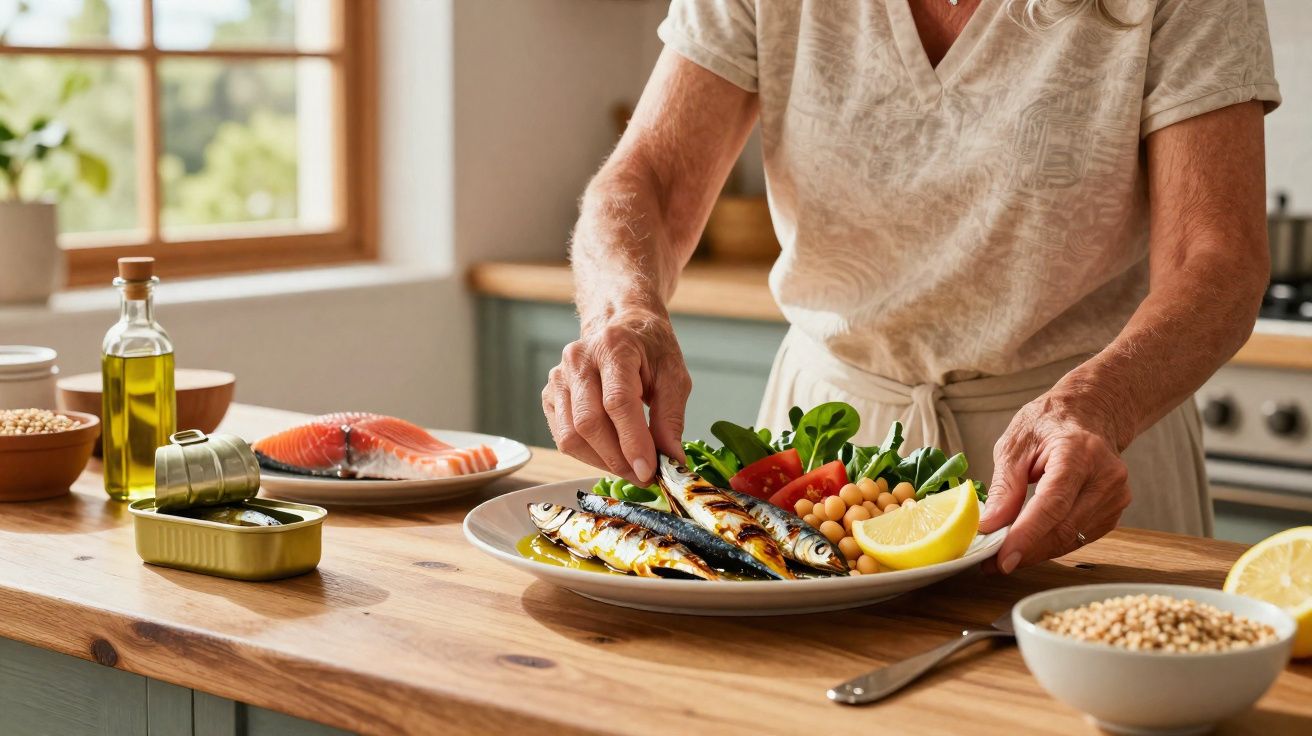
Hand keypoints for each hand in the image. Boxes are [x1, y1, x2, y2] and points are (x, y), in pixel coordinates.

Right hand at [542, 308, 690, 483]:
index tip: (650, 471)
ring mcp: (558, 377)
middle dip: (617, 459)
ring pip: (570, 436)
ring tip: (630, 467)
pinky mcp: (550, 395)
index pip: (617, 402)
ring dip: (602, 462)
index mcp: (613, 347)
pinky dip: (588, 455)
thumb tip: (671, 461)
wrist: (621, 325)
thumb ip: (671, 418)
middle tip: (644, 476)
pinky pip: (563, 437)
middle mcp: (578, 359)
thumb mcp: (673, 375)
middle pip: (588, 423)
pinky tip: (611, 454)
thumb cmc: (650, 349)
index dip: (633, 442)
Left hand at [978, 391, 1130, 573]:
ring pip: (1072, 538)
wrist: (1089, 414)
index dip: (1027, 536)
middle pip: (1064, 527)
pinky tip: (1031, 543)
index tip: (1003, 560)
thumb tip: (991, 526)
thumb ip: (1005, 486)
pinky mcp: (1114, 511)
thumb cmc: (1049, 424)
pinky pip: (1080, 537)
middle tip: (990, 563)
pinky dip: (1052, 544)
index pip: (1053, 503)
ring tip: (1004, 553)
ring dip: (1037, 551)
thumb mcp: (1015, 444)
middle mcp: (1106, 476)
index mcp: (1080, 452)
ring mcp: (1116, 496)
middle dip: (1025, 550)